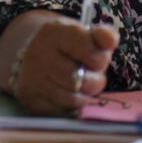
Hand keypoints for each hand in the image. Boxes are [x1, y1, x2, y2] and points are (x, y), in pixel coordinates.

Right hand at [0, 11, 119, 114]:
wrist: (37, 56)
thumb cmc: (70, 46)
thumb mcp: (87, 34)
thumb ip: (105, 36)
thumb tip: (111, 40)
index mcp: (55, 32)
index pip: (88, 51)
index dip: (99, 58)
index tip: (98, 58)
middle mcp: (39, 53)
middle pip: (78, 78)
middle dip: (93, 80)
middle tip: (91, 74)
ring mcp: (31, 77)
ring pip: (71, 98)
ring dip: (83, 95)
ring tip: (82, 84)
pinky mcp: (30, 98)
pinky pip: (61, 110)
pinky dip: (71, 105)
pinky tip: (69, 93)